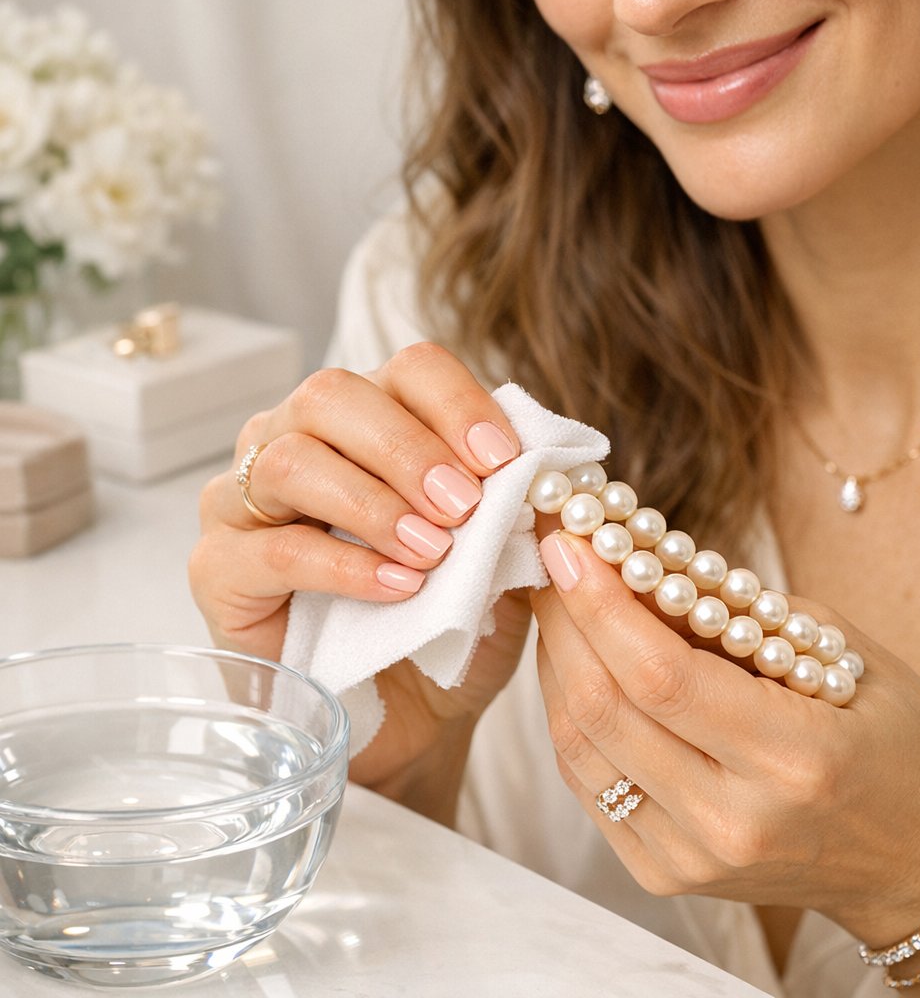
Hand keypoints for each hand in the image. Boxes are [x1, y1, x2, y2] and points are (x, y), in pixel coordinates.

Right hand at [189, 343, 531, 816]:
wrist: (414, 717)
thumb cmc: (450, 624)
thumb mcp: (497, 561)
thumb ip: (508, 510)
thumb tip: (533, 468)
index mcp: (372, 424)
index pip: (407, 370)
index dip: (456, 403)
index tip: (502, 458)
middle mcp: (297, 442)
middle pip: (331, 395)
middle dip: (406, 447)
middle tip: (460, 506)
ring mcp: (247, 502)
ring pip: (290, 460)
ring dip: (372, 502)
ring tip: (432, 552)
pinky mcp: (220, 570)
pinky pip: (273, 549)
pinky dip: (343, 564)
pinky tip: (397, 589)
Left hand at [530, 530, 919, 946]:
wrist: (918, 861)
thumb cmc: (896, 743)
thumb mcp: (837, 654)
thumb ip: (736, 614)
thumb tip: (639, 564)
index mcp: (793, 760)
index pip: (660, 674)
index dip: (600, 603)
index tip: (568, 543)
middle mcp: (730, 821)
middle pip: (603, 707)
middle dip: (562, 617)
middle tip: (551, 555)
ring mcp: (689, 857)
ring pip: (579, 744)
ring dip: (555, 659)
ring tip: (558, 599)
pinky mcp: (661, 871)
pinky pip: (586, 780)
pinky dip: (570, 710)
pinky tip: (575, 661)